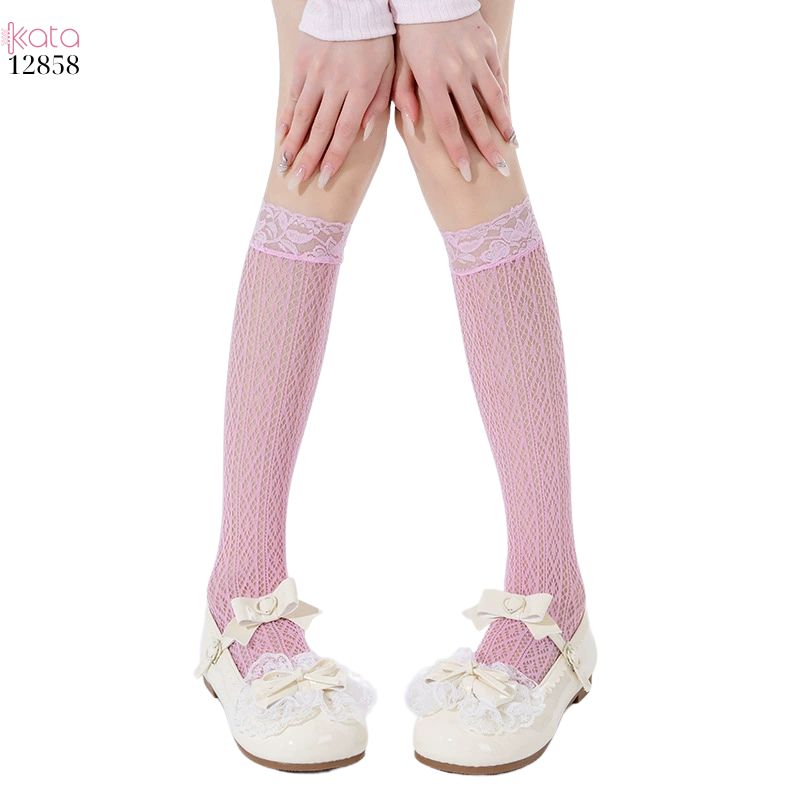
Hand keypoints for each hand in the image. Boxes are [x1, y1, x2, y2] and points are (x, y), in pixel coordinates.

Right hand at [278, 33, 393, 189]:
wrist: (352, 2)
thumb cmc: (376, 40)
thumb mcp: (388, 69)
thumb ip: (378, 103)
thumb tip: (366, 134)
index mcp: (360, 88)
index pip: (344, 131)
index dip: (333, 158)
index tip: (323, 178)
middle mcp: (336, 83)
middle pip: (320, 129)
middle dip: (309, 158)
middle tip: (298, 181)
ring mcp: (316, 73)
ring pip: (302, 115)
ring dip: (292, 143)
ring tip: (285, 166)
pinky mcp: (302, 63)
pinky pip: (293, 96)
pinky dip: (287, 118)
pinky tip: (281, 137)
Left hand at [393, 13, 514, 181]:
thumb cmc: (409, 34)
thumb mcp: (399, 63)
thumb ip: (403, 94)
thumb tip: (413, 125)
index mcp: (431, 78)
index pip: (447, 124)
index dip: (457, 151)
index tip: (465, 173)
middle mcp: (456, 70)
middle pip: (475, 118)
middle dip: (488, 147)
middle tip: (500, 169)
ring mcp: (474, 57)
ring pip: (494, 98)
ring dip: (504, 124)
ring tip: (512, 145)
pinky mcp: (487, 45)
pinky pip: (497, 78)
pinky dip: (504, 99)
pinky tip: (508, 116)